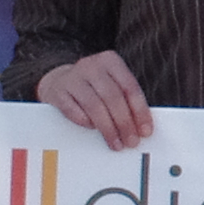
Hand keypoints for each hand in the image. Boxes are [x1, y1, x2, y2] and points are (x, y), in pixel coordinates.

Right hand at [41, 50, 155, 149]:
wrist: (58, 80)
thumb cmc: (93, 87)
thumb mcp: (111, 85)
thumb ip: (125, 101)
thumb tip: (141, 127)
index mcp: (110, 61)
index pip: (130, 87)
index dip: (140, 111)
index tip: (146, 131)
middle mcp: (91, 65)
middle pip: (113, 97)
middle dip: (124, 123)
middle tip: (131, 141)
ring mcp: (72, 77)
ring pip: (94, 105)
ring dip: (108, 128)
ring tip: (116, 143)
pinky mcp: (57, 92)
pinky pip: (73, 110)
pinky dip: (86, 122)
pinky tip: (93, 131)